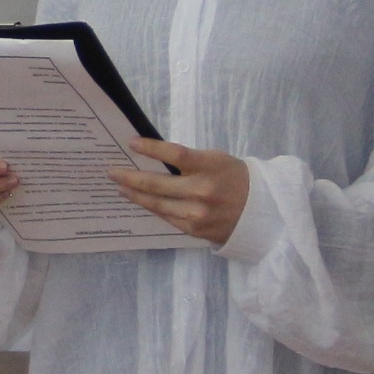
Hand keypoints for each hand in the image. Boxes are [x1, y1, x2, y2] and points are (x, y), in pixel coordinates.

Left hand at [110, 137, 249, 246]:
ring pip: (157, 204)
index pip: (175, 155)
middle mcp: (204, 191)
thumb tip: (152, 158)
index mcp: (211, 167)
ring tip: (120, 186)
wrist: (262, 212)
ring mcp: (198, 213)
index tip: (131, 143)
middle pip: (157, 183)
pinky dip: (150, 207)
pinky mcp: (195, 230)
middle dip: (130, 176)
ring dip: (134, 194)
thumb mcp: (216, 161)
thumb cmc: (234, 179)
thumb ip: (188, 161)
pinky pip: (166, 217)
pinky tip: (139, 200)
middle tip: (111, 171)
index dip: (151, 148)